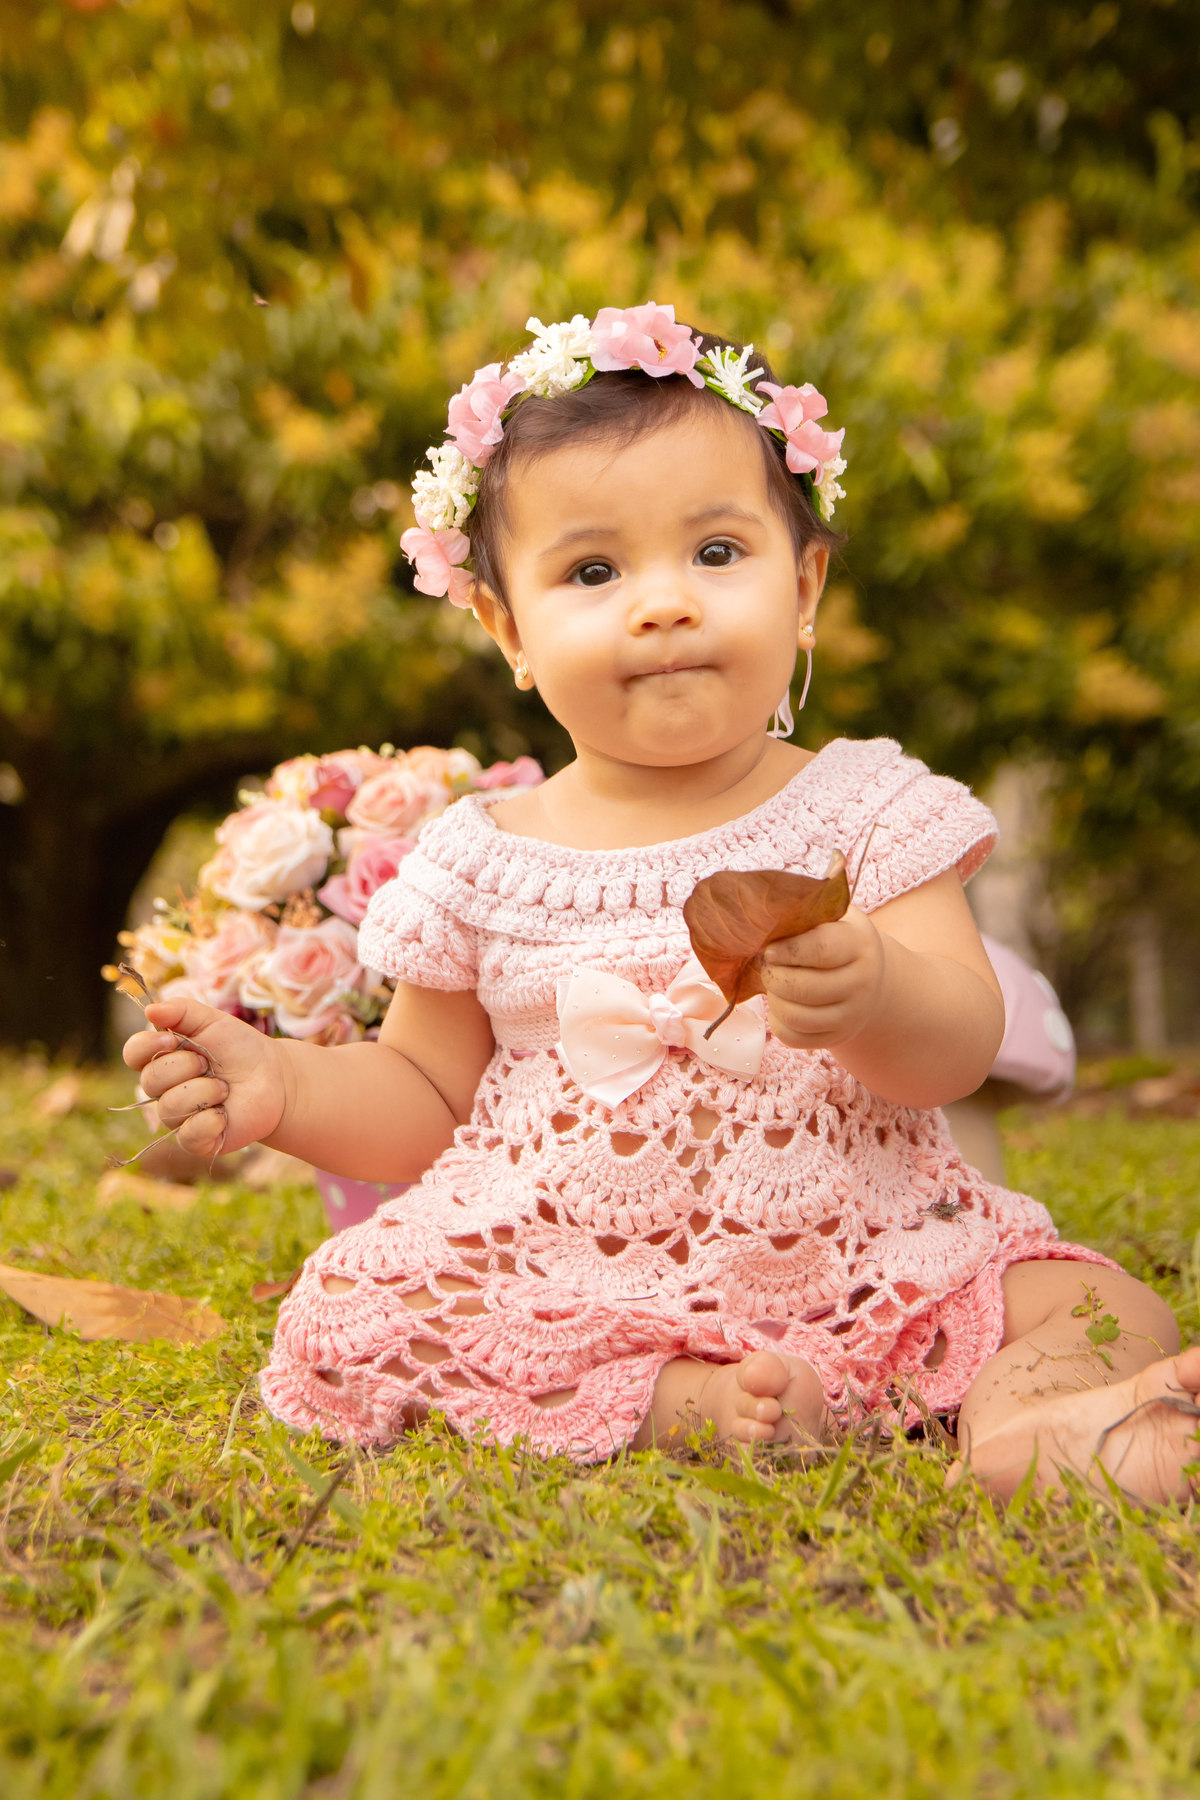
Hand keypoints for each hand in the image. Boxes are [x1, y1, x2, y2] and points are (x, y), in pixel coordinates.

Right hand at [123, 998, 288, 1157]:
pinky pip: (187, 1135)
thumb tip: (150, 1009)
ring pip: (169, 1108)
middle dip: (184, 1067)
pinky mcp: (196, 1140)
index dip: (146, 1046)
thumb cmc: (239, 1048)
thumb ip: (181, 1011)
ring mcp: (178, 1116)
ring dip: (203, 1092)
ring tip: (225, 1088)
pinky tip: (224, 1112)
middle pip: (149, 1081)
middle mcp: (165, 1089)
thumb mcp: (212, 1021)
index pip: (133, 1054)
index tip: (171, 1039)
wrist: (274, 1078)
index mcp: (163, 1058)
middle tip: (209, 1063)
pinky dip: (209, 1121)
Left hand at [759, 905, 885, 1049]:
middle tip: (767, 965)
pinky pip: (795, 1038)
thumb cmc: (838, 939)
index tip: (769, 949)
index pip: (820, 950)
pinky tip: (781, 1004)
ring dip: (774, 999)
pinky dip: (778, 1022)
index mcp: (859, 944)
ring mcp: (852, 1015)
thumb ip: (804, 914)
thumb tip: (760, 915)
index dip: (787, 950)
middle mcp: (862, 983)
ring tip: (774, 983)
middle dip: (774, 976)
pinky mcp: (837, 1036)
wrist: (870, 976)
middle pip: (804, 988)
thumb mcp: (832, 918)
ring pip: (797, 1017)